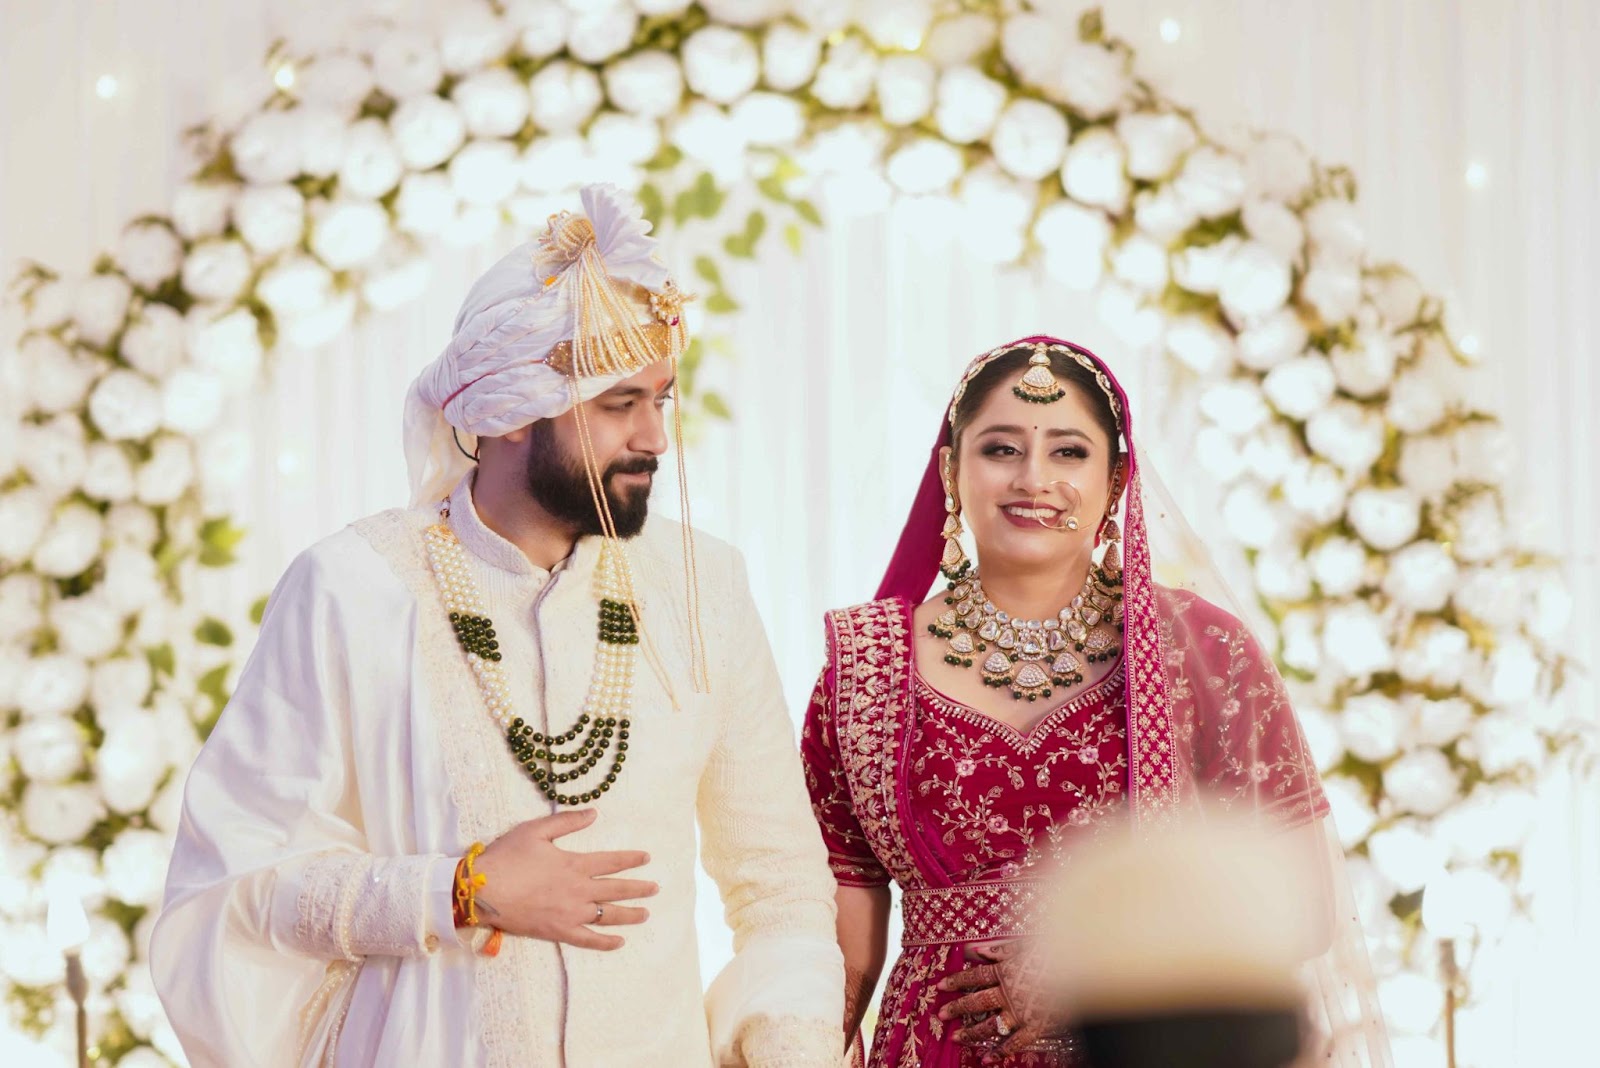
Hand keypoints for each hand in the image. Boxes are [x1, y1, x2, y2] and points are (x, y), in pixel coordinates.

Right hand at [473, 808, 657, 950]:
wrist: (483, 890)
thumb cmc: (507, 857)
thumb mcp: (536, 830)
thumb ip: (567, 821)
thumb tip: (594, 813)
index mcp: (575, 864)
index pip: (612, 861)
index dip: (631, 859)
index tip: (647, 858)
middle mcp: (579, 890)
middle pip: (616, 889)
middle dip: (639, 888)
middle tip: (656, 889)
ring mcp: (570, 913)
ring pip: (608, 915)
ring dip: (630, 914)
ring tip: (646, 914)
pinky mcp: (558, 931)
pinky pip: (588, 940)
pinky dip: (606, 942)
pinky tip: (620, 942)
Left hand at [937, 939, 1065, 1057]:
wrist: (1081, 968)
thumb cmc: (1054, 953)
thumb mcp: (1025, 945)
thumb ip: (1000, 950)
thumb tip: (976, 950)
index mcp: (1004, 971)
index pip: (974, 977)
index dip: (956, 981)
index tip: (940, 986)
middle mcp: (1008, 993)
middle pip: (976, 1001)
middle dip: (957, 1008)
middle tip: (941, 1014)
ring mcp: (1021, 1012)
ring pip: (990, 1025)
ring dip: (972, 1032)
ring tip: (956, 1037)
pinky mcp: (1035, 1026)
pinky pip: (1014, 1042)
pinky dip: (1000, 1052)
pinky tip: (986, 1059)